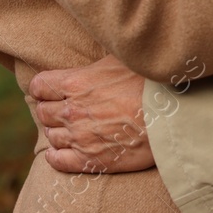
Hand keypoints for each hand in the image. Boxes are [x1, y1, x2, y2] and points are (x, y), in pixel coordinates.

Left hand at [28, 54, 153, 173]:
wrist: (172, 118)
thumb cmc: (152, 84)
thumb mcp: (122, 59)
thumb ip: (99, 62)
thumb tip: (97, 51)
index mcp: (76, 83)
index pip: (40, 86)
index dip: (44, 87)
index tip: (52, 89)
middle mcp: (72, 111)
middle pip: (43, 112)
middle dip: (50, 109)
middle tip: (64, 108)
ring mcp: (79, 138)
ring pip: (50, 136)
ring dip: (57, 131)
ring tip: (70, 128)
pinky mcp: (90, 160)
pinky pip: (58, 161)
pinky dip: (55, 156)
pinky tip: (60, 151)